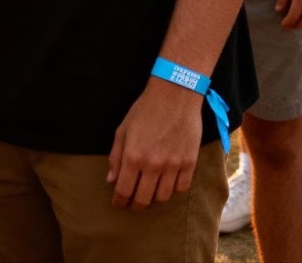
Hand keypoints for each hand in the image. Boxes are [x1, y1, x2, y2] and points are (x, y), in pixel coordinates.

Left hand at [108, 77, 203, 209]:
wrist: (175, 95)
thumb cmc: (145, 110)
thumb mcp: (123, 130)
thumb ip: (116, 157)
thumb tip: (111, 180)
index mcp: (133, 157)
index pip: (124, 190)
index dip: (119, 201)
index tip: (119, 203)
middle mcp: (153, 165)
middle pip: (143, 199)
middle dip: (136, 205)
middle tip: (133, 203)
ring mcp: (173, 165)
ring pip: (163, 197)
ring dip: (154, 198)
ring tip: (150, 193)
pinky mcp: (190, 162)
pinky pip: (181, 188)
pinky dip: (173, 190)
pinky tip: (167, 184)